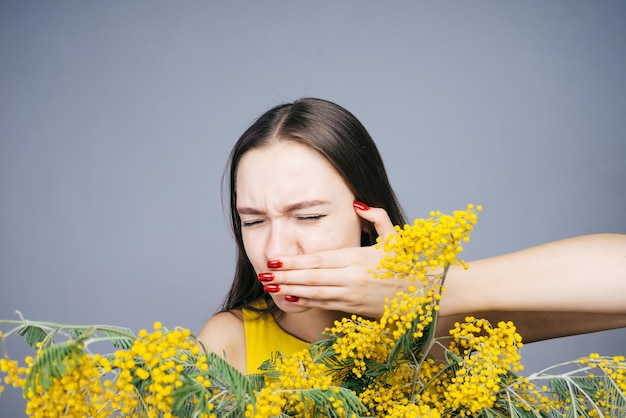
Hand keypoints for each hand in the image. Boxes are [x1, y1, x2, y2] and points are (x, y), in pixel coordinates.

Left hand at [260, 205, 412, 317]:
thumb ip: (376, 217)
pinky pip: (325, 305)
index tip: (275, 260)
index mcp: (358, 258)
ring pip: (315, 293)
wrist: (424, 294)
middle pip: (311, 277)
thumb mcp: (394, 236)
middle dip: (285, 276)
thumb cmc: (407, 264)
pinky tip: (290, 299)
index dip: (294, 261)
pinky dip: (306, 302)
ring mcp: (351, 296)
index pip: (318, 260)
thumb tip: (357, 203)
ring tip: (269, 287)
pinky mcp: (354, 309)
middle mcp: (352, 278)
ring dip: (290, 289)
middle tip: (263, 274)